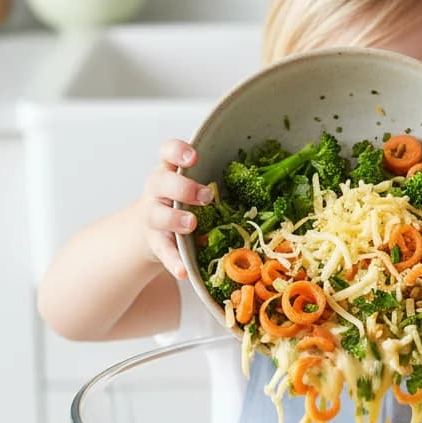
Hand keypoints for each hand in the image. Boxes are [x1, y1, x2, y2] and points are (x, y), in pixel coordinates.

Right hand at [142, 139, 214, 279]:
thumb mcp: (192, 187)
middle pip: (162, 182)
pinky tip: (183, 270)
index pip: (168, 152)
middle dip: (184, 187)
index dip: (178, 152)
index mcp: (170, 172)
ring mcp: (153, 217)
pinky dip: (174, 262)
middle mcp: (158, 191)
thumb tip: (272, 182)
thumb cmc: (180, 203)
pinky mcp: (155, 243)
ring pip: (157, 215)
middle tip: (207, 196)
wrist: (149, 231)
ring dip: (175, 219)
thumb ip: (217, 182)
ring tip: (191, 224)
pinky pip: (164, 252)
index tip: (194, 157)